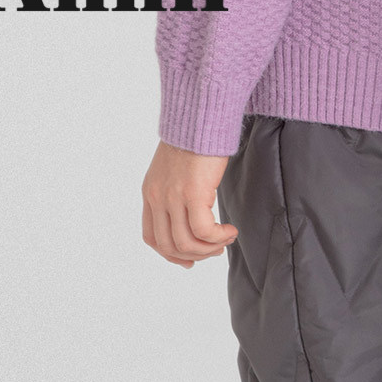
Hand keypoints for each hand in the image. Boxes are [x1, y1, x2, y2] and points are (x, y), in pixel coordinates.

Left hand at [141, 142, 236, 267]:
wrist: (199, 121)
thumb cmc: (194, 144)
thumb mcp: (177, 174)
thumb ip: (177, 197)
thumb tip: (193, 221)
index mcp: (151, 194)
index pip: (152, 237)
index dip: (171, 255)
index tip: (191, 260)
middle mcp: (158, 198)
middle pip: (169, 246)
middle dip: (195, 255)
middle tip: (215, 249)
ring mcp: (173, 197)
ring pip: (186, 243)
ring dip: (209, 248)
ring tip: (226, 238)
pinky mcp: (192, 193)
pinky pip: (203, 231)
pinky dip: (218, 237)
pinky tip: (230, 230)